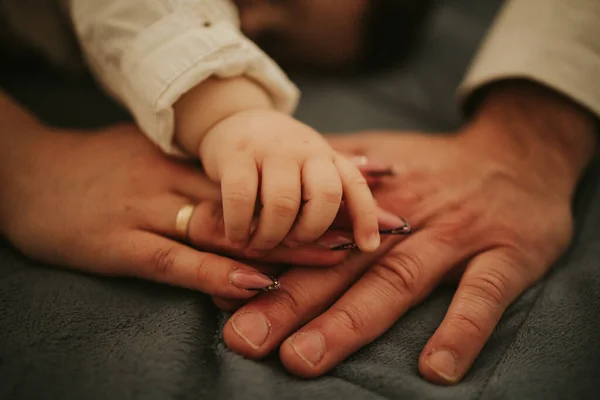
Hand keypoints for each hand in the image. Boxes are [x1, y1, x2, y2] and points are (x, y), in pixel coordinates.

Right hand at [0, 119, 355, 295]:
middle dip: (322, 213)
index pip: (268, 168)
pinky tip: (256, 284)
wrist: (29, 174)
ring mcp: (150, 210)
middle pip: (262, 199)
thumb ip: (205, 171)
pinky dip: (217, 274)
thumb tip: (256, 187)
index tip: (374, 176)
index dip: (320, 174)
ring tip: (338, 256)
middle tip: (376, 225)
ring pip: (229, 228)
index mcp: (191, 160)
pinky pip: (176, 261)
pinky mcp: (120, 244)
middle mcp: (179, 181)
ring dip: (286, 244)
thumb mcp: (157, 156)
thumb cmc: (100, 168)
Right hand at [199, 108, 379, 252]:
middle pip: (324, 196)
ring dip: (272, 235)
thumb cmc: (275, 159)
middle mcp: (304, 149)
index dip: (366, 217)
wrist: (232, 120)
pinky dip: (240, 226)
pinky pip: (242, 198)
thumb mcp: (308, 171)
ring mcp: (270, 149)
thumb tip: (378, 232)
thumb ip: (335, 199)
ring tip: (259, 243)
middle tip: (291, 243)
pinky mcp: (236, 154)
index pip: (354, 185)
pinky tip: (236, 236)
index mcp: (326, 156)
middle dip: (311, 231)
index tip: (368, 247)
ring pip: (284, 202)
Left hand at [219, 81, 596, 383]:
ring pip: (398, 280)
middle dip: (290, 301)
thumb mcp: (383, 157)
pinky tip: (435, 369)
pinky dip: (461, 330)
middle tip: (244, 339)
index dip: (267, 262)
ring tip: (304, 359)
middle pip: (342, 263)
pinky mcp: (506, 254)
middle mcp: (405, 220)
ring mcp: (454, 236)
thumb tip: (279, 178)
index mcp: (372, 202)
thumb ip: (333, 171)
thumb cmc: (438, 166)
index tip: (223, 295)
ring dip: (350, 322)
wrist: (519, 152)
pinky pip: (484, 295)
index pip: (313, 234)